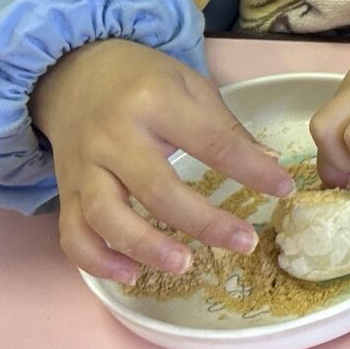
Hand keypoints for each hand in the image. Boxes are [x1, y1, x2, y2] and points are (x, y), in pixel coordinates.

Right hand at [30, 39, 291, 284]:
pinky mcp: (65, 190)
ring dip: (145, 247)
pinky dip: (97, 261)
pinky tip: (131, 275)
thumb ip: (226, 129)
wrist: (75, 73)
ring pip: (106, 216)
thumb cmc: (142, 80)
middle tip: (244, 243)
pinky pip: (73, 233)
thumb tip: (271, 166)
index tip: (284, 190)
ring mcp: (84, 166)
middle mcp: (113, 135)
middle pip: (156, 188)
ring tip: (184, 265)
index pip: (210, 142)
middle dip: (203, 222)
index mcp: (153, 101)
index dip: (250, 170)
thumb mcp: (190, 87)